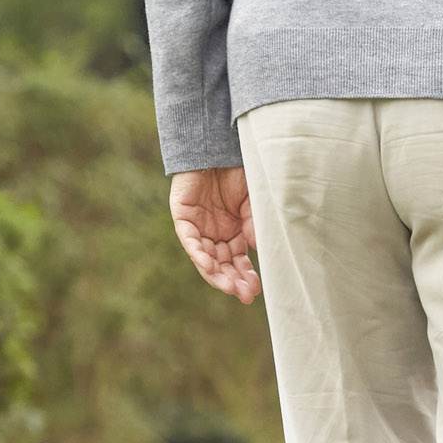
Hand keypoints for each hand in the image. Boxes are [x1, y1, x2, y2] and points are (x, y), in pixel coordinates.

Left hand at [170, 167, 260, 303]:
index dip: (246, 276)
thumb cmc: (239, 171)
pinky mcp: (183, 218)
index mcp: (234, 231)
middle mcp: (216, 234)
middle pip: (222, 264)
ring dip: (217, 274)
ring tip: (229, 286)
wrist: (218, 146)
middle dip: (233, 281)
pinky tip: (209, 266)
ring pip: (206, 258)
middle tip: (245, 295)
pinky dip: (199, 254)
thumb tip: (259, 250)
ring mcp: (199, 227)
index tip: (255, 291)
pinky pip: (190, 241)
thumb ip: (254, 224)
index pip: (239, 260)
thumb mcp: (253, 201)